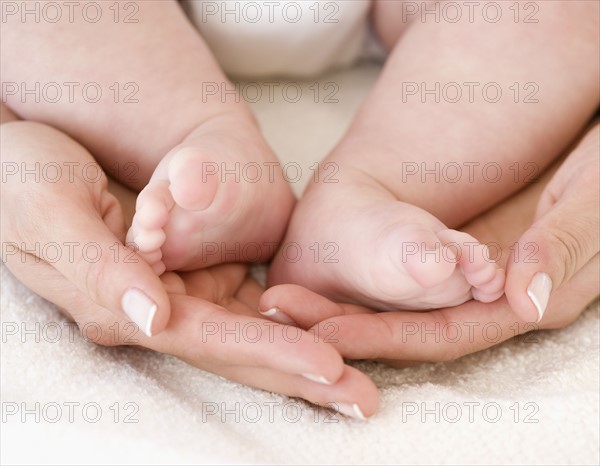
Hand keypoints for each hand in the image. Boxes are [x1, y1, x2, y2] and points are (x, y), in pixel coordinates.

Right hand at [1, 118, 377, 415]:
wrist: (24, 155)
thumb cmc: (24, 180)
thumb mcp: (50, 214)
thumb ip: (100, 271)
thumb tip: (153, 320)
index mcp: (122, 307)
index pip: (209, 342)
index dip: (270, 355)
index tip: (330, 369)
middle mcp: (157, 310)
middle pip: (240, 351)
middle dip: (301, 376)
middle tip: (365, 400)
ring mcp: (177, 292)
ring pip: (250, 332)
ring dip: (303, 354)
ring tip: (357, 382)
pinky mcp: (191, 267)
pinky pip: (244, 301)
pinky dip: (286, 318)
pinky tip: (323, 330)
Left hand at [258, 121, 598, 363]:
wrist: (598, 145)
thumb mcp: (594, 200)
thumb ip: (563, 245)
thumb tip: (523, 299)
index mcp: (525, 302)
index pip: (440, 334)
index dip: (380, 335)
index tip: (320, 335)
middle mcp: (490, 301)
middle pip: (407, 326)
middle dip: (342, 324)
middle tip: (277, 312)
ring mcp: (472, 280)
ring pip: (400, 305)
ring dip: (342, 303)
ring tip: (283, 298)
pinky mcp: (459, 253)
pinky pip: (405, 277)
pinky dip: (364, 279)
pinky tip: (323, 274)